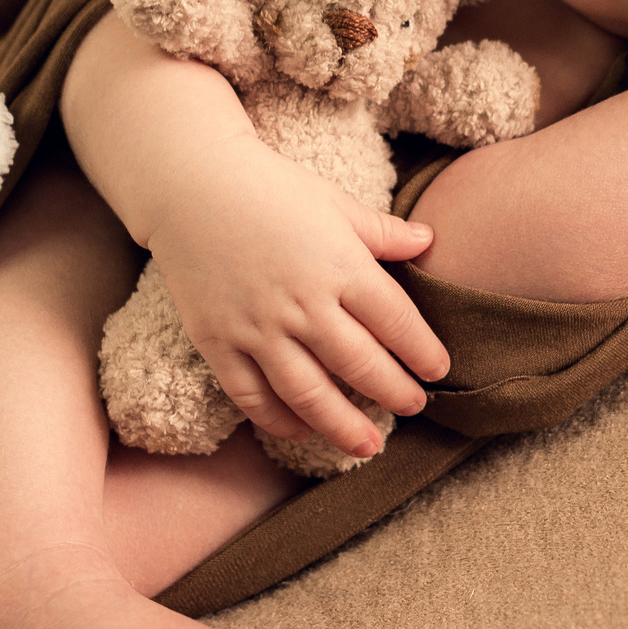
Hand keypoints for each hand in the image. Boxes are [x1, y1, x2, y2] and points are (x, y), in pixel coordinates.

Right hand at [144, 138, 449, 459]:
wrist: (189, 183)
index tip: (437, 371)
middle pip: (360, 365)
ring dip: (343, 426)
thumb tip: (429, 240)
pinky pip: (252, 395)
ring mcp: (257, 327)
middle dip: (393, 393)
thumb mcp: (334, 202)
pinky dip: (279, 420)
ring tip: (368, 445)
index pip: (395, 321)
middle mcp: (303, 303)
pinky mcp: (218, 341)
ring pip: (309, 393)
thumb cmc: (270, 187)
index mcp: (340, 265)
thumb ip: (382, 232)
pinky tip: (301, 430)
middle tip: (414, 407)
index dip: (421, 351)